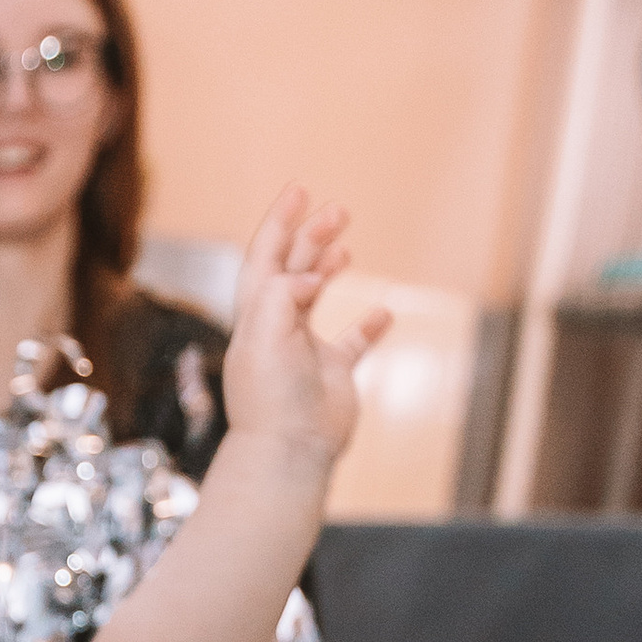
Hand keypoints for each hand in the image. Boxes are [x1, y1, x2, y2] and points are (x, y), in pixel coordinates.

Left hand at [220, 186, 387, 471]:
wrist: (289, 450)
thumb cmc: (271, 397)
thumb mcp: (265, 334)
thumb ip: (281, 294)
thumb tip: (307, 277)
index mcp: (256, 315)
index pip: (265, 257)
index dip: (280, 223)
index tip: (299, 191)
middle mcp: (277, 327)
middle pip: (292, 269)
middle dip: (310, 236)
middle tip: (337, 210)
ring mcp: (304, 350)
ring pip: (315, 298)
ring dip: (328, 269)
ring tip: (344, 247)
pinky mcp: (331, 375)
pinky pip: (352, 343)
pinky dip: (368, 326)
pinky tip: (385, 311)